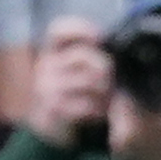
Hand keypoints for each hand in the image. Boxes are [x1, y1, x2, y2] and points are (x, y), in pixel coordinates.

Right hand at [22, 16, 111, 144]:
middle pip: (82, 56)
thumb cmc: (73, 95)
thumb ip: (92, 55)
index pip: (59, 31)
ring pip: (87, 81)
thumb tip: (114, 46)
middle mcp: (46, 67)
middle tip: (113, 80)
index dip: (80, 29)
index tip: (100, 37)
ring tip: (108, 100)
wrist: (54, 130)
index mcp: (52, 52)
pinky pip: (85, 104)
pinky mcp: (53, 109)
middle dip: (105, 67)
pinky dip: (98, 109)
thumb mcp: (79, 71)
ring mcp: (47, 88)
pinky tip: (99, 113)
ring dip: (105, 92)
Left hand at [108, 38, 160, 159]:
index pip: (122, 89)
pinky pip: (120, 131)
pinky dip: (131, 123)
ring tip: (154, 102)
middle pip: (117, 101)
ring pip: (117, 115)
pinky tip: (152, 118)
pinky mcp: (127, 158)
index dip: (132, 76)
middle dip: (131, 92)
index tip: (148, 70)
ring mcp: (126, 150)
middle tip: (154, 86)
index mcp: (144, 121)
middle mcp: (129, 137)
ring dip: (130, 108)